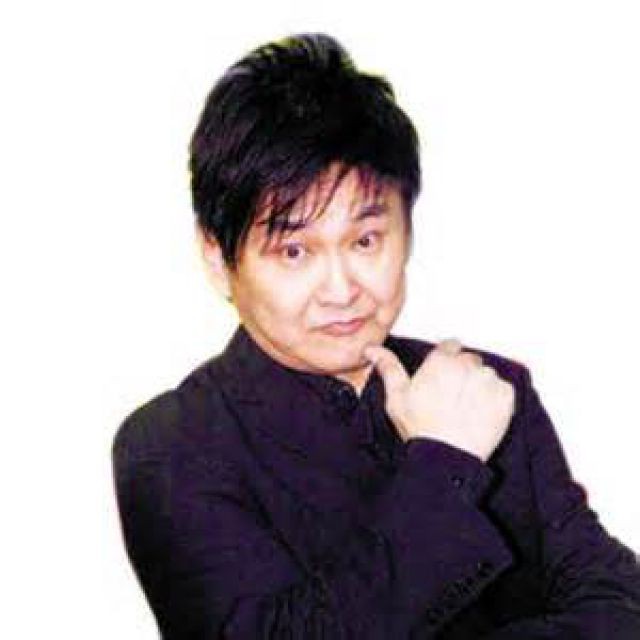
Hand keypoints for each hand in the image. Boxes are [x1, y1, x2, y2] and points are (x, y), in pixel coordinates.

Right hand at [363, 338, 514, 461]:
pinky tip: (480, 414)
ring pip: (485, 375)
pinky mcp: (505, 396)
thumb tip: (373, 350)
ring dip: (479, 387)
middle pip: (469, 360)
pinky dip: (496, 400)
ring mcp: (487, 380)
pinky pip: (503, 390)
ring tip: (465, 409)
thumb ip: (388, 367)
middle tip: (451, 398)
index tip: (443, 376)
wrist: (447, 457)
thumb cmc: (421, 428)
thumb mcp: (396, 397)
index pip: (449, 346)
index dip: (445, 362)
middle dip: (462, 374)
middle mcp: (466, 365)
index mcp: (440, 361)